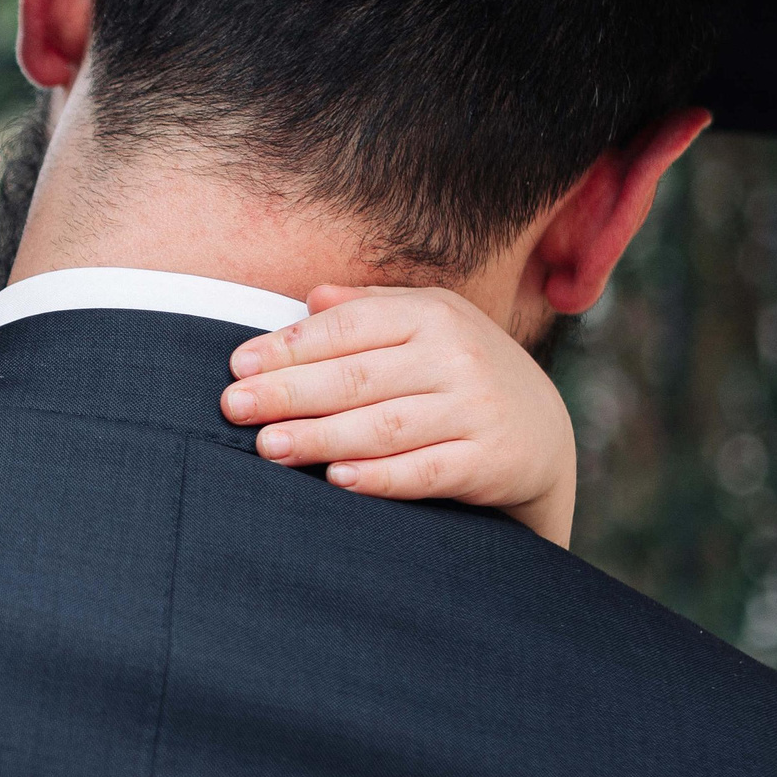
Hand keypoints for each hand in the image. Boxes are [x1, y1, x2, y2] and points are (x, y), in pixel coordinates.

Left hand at [218, 285, 576, 546]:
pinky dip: (381, 477)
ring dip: (322, 437)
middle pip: (357, 376)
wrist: (541, 432)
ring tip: (269, 446)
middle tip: (235, 408)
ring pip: (385, 425)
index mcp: (431, 314)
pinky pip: (426, 471)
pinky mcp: (490, 460)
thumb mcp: (425, 324)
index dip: (290, 347)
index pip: (348, 327)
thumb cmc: (458, 371)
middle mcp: (456, 356)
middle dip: (290, 392)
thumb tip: (310, 298)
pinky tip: (337, 479)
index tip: (239, 366)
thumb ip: (368, 309)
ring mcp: (475, 409)